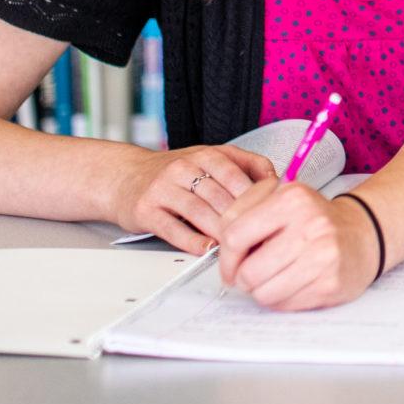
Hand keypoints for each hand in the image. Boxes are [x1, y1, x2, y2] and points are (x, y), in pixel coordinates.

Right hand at [108, 145, 276, 254]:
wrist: (125, 177)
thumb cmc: (174, 173)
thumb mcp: (209, 158)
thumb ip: (244, 165)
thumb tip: (279, 181)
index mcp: (205, 155)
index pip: (236, 174)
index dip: (255, 196)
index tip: (271, 214)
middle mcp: (183, 168)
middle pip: (220, 196)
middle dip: (241, 219)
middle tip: (259, 237)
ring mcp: (163, 188)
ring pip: (199, 212)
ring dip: (220, 231)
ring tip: (237, 246)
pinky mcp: (146, 210)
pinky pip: (173, 228)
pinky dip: (192, 241)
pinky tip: (207, 249)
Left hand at [216, 181, 379, 311]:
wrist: (363, 234)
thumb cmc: (314, 219)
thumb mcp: (280, 199)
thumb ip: (244, 213)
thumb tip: (218, 249)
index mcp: (292, 197)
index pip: (234, 235)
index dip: (224, 258)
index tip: (229, 265)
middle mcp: (311, 224)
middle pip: (248, 271)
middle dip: (243, 278)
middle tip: (253, 273)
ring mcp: (323, 256)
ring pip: (263, 293)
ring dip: (262, 290)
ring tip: (276, 276)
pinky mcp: (331, 283)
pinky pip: (285, 304)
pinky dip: (282, 298)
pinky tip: (294, 283)